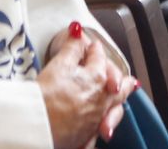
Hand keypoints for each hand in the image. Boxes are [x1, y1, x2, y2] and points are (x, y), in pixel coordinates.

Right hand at [40, 26, 135, 148]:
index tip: (93, 46)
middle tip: (127, 79)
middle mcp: (101, 100)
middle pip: (117, 87)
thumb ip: (71, 47)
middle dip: (120, 80)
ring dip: (117, 103)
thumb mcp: (58, 64)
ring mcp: (96, 120)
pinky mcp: (87, 136)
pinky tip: (102, 128)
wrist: (39, 128)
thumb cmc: (47, 98)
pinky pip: (99, 130)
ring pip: (113, 110)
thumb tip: (77, 31)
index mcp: (96, 79)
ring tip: (120, 100)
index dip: (95, 49)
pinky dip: (102, 125)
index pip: (99, 58)